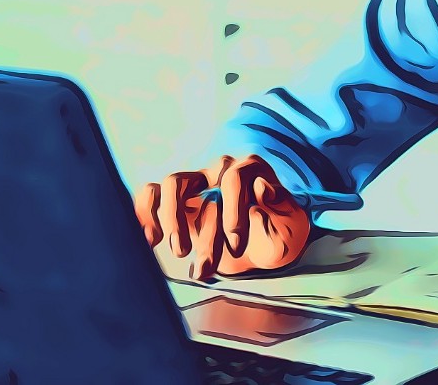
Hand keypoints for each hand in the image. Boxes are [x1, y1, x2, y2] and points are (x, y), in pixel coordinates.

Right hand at [135, 155, 311, 280]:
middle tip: (207, 267)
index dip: (233, 211)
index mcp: (250, 169)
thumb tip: (262, 185)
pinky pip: (152, 195)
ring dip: (172, 220)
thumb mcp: (292, 223)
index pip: (234, 178)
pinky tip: (150, 241)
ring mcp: (196, 183)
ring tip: (180, 252)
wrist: (265, 246)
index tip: (237, 245)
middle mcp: (220, 170)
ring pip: (172, 185)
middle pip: (198, 183)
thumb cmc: (280, 232)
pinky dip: (145, 214)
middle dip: (202, 227)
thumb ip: (282, 204)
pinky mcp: (176, 202)